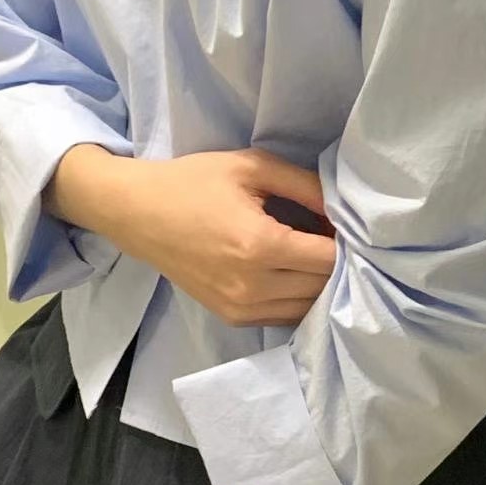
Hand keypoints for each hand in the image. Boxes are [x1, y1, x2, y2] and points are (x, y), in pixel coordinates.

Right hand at [109, 148, 337, 326]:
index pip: (329, 258)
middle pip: (322, 286)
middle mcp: (253, 286)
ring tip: (316, 254)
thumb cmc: (193, 182)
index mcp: (260, 246)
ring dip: (320, 284)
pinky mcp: (231, 317)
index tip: (348, 224)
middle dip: (337, 263)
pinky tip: (296, 273)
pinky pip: (284, 316)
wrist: (136, 212)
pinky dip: (298, 298)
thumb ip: (304, 184)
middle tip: (337, 237)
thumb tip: (341, 207)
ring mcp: (240, 308)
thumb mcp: (252, 167)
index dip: (347, 242)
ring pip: (307, 307)